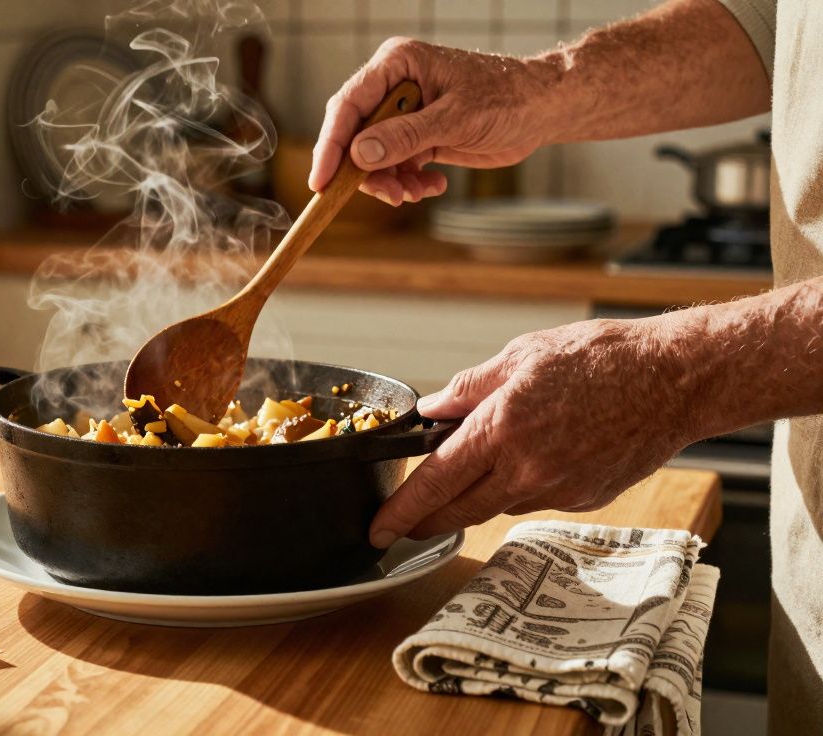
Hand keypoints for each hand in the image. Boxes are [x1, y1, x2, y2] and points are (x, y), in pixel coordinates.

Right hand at [310, 37, 555, 204]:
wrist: (542, 109)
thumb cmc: (506, 98)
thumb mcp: (455, 119)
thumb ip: (405, 136)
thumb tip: (360, 154)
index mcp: (396, 64)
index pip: (348, 106)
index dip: (331, 145)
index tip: (321, 182)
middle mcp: (394, 86)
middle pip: (355, 135)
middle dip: (367, 171)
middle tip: (388, 196)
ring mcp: (404, 112)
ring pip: (373, 157)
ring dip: (390, 182)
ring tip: (416, 193)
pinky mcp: (416, 135)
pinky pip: (395, 166)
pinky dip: (409, 183)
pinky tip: (433, 185)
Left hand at [369, 318, 696, 547]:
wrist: (677, 379)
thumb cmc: (602, 358)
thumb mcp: (521, 356)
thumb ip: (468, 389)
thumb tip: (430, 411)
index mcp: (502, 428)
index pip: (436, 481)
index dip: (402, 510)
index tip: (378, 528)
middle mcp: (528, 469)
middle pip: (460, 511)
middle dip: (425, 523)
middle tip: (401, 528)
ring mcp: (559, 490)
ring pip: (499, 503)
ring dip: (480, 493)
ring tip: (485, 461)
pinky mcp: (585, 499)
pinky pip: (537, 499)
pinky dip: (524, 484)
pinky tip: (540, 456)